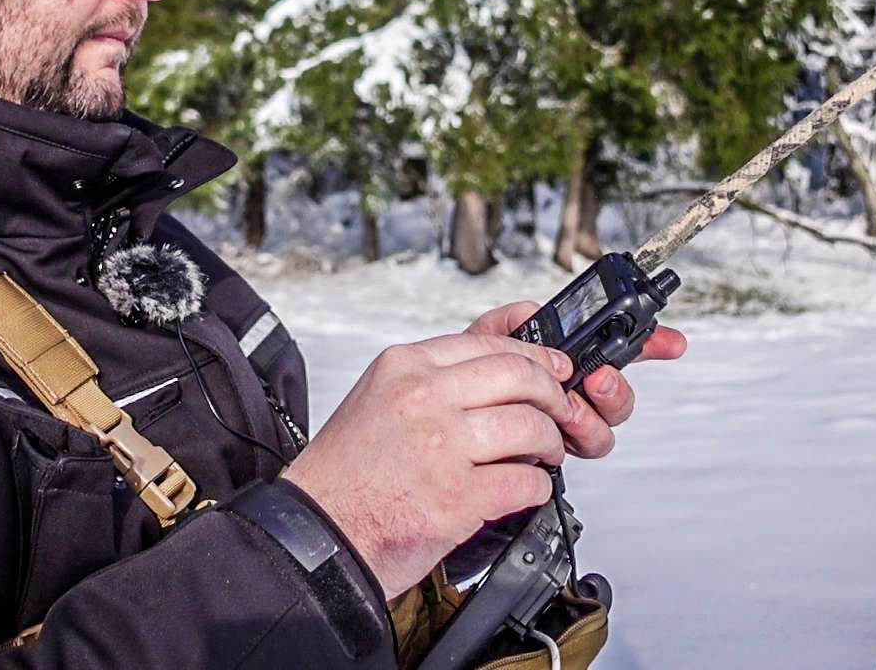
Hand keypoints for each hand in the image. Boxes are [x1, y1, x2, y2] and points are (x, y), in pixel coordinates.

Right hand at [281, 328, 578, 598]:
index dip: (534, 356)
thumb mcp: (377, 399)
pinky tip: (528, 489)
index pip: (489, 343)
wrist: (315, 532)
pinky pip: (525, 482)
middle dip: (553, 395)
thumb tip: (494, 369)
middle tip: (561, 410)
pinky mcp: (457, 497)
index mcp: (403, 367)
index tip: (553, 367)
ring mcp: (441, 446)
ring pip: (530, 427)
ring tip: (545, 455)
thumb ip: (431, 379)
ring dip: (550, 443)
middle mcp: (423, 398)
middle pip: (520, 376)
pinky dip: (538, 488)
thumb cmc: (343, 476)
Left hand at [463, 301, 686, 458]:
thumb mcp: (482, 342)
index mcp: (564, 362)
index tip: (672, 342)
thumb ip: (510, 321)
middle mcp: (572, 396)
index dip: (651, 345)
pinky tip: (551, 431)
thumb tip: (535, 313)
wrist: (443, 423)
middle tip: (597, 380)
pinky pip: (576, 452)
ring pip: (603, 430)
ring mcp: (564, 427)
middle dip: (616, 390)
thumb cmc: (464, 384)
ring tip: (569, 409)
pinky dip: (569, 441)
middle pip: (619, 398)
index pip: (617, 351)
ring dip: (592, 418)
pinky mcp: (551, 455)